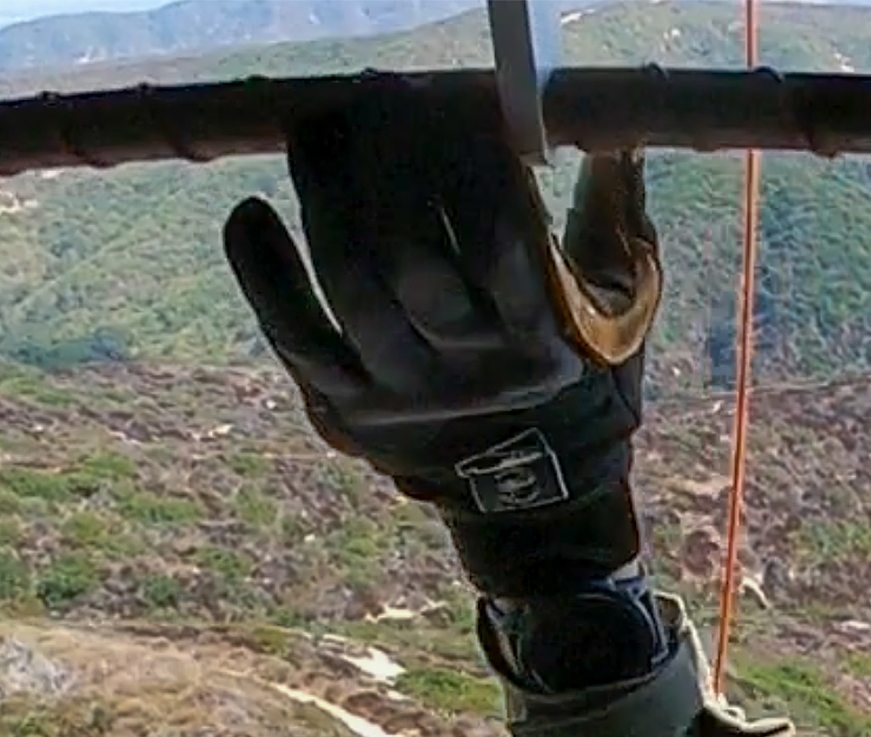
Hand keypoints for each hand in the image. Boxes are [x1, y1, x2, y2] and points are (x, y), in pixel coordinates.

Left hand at [224, 82, 659, 588]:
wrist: (536, 501)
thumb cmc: (580, 380)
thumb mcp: (621, 310)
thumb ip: (614, 220)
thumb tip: (610, 137)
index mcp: (546, 343)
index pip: (501, 243)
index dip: (469, 165)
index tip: (450, 103)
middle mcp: (472, 377)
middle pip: (414, 262)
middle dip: (388, 169)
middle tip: (374, 102)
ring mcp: (404, 400)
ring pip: (353, 290)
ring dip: (326, 201)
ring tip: (314, 135)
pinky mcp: (348, 414)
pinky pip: (295, 338)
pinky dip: (263, 274)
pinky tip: (249, 212)